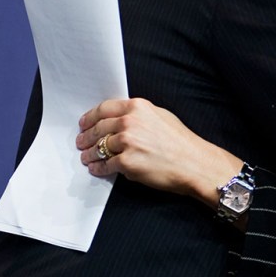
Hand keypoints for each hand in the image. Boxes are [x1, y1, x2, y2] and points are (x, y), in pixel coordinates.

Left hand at [76, 98, 241, 205]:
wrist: (194, 163)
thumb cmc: (181, 142)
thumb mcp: (161, 116)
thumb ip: (140, 115)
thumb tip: (121, 119)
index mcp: (138, 107)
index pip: (104, 109)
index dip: (90, 117)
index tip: (84, 123)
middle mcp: (130, 122)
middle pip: (98, 128)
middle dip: (87, 136)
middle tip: (81, 142)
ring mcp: (127, 142)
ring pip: (99, 147)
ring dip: (89, 153)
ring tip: (86, 157)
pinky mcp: (127, 162)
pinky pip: (105, 165)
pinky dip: (98, 168)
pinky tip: (96, 168)